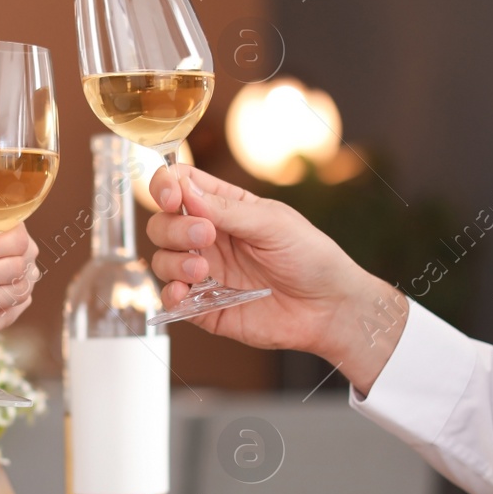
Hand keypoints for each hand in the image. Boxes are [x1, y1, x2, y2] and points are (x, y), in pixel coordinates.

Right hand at [146, 164, 407, 394]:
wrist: (330, 308)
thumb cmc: (311, 257)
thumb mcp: (273, 223)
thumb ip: (225, 209)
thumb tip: (182, 188)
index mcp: (224, 208)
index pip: (179, 185)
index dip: (164, 187)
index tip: (172, 197)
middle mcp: (209, 239)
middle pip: (163, 223)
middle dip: (174, 228)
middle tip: (205, 236)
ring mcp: (205, 273)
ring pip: (162, 260)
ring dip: (173, 262)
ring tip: (202, 271)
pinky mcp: (206, 307)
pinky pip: (172, 300)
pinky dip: (170, 295)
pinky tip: (186, 293)